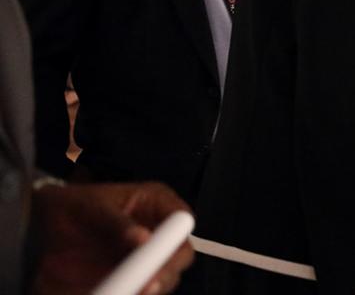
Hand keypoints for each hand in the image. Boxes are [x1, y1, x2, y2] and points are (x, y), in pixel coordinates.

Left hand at [30, 181, 195, 294]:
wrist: (38, 232)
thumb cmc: (68, 208)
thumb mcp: (90, 206)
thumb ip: (116, 222)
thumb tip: (143, 239)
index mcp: (156, 204)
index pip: (182, 220)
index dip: (176, 239)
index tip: (158, 258)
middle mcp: (157, 232)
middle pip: (180, 255)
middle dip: (166, 271)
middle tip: (147, 286)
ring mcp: (144, 260)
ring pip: (163, 279)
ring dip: (149, 289)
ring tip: (126, 292)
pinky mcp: (130, 281)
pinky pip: (140, 291)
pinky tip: (115, 294)